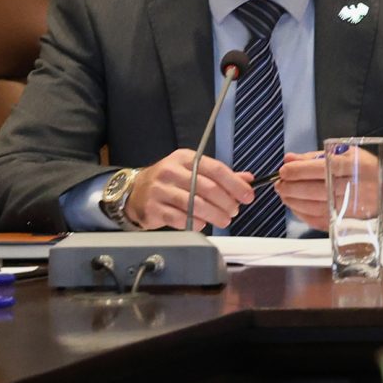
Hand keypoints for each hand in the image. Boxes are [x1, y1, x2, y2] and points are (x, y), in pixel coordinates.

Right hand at [128, 149, 256, 229]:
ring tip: (223, 220)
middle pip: (207, 188)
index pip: (216, 169)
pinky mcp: (153, 208)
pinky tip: (201, 224)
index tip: (247, 195)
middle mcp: (171, 171)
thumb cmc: (169, 181)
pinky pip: (180, 218)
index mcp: (185, 158)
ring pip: (194, 204)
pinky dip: (195, 223)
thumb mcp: (193, 171)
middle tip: (234, 211)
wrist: (135, 192)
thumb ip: (220, 176)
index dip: (235, 184)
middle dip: (226, 202)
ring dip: (214, 215)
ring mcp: (160, 189)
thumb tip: (247, 179)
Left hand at [273, 148, 382, 231]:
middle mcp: (354, 188)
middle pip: (317, 189)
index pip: (324, 168)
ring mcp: (349, 208)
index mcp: (356, 166)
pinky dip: (301, 213)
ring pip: (315, 207)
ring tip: (284, 193)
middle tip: (279, 183)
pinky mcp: (344, 222)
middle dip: (292, 187)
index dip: (300, 170)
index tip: (284, 170)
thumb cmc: (367, 171)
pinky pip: (318, 219)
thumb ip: (316, 156)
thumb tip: (290, 159)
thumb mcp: (348, 154)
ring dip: (294, 201)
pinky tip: (294, 205)